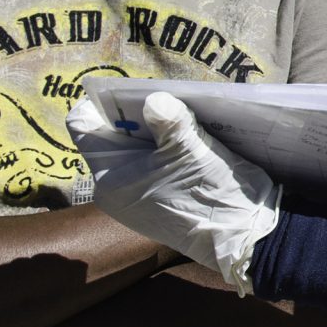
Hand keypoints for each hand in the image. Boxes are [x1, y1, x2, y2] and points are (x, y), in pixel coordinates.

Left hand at [70, 93, 280, 294]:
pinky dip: (162, 150)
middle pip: (109, 136)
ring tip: (179, 116)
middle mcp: (114, 189)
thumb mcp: (191, 151)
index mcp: (110, 178)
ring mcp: (134, 198)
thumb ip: (169, 120)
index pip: (83, 127)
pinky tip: (187, 141)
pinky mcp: (154, 202)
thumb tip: (154, 99)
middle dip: (132, 115)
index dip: (101, 102)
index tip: (129, 88)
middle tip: (163, 98)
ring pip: (131, 150)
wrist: (242, 239)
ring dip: (151, 131)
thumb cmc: (210, 195)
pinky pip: (148, 165)